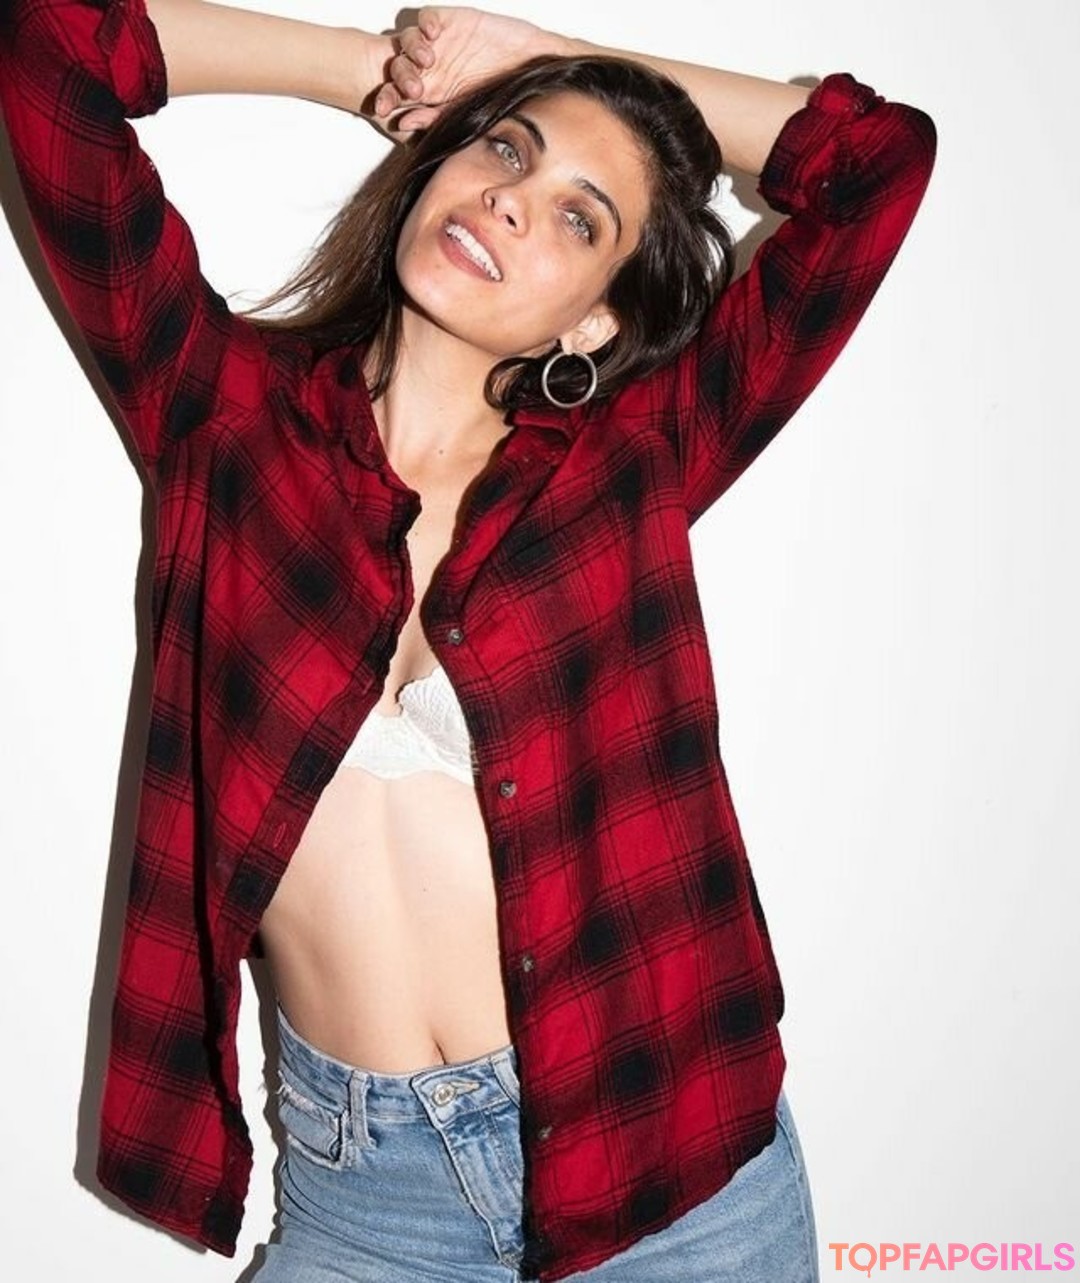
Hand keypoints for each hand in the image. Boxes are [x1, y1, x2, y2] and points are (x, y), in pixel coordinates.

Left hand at [373, 6, 567, 131]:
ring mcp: (438, 44)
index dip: (389, 99)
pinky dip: (425, 23)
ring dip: (412, 51)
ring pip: (407, 43)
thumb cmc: (508, 92)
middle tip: (413, 88)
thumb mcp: (472, 112)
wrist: (535, 67)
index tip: (387, 112)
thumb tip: (404, 127)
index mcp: (433, 93)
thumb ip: (437, 119)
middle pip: (398, 68)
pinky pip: (426, 18)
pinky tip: (434, 33)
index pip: (399, 94)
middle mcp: (431, 68)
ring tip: (427, 60)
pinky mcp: (449, 21)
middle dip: (399, 78)